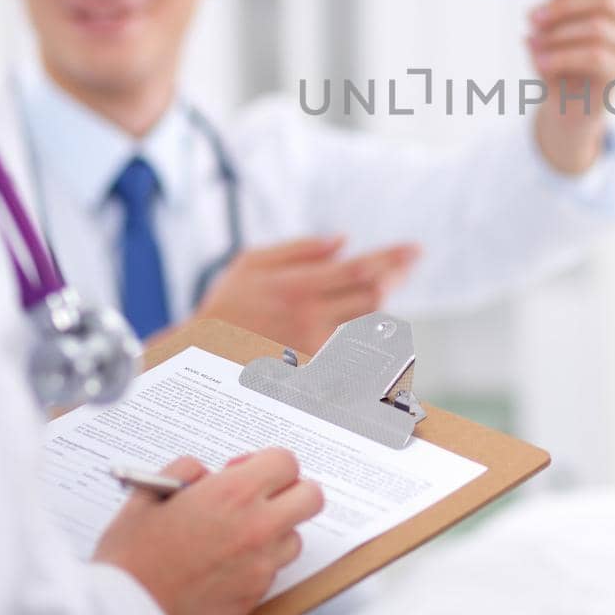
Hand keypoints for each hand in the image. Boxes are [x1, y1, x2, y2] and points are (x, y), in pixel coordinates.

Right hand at [94, 450, 324, 614]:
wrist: (124, 611)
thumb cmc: (132, 559)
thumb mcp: (148, 494)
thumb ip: (185, 470)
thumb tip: (204, 472)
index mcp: (233, 494)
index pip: (286, 462)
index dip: (268, 463)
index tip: (250, 471)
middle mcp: (256, 527)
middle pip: (310, 497)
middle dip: (290, 492)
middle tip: (262, 497)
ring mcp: (260, 565)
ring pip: (295, 537)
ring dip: (275, 531)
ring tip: (237, 535)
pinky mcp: (255, 595)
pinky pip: (273, 570)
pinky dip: (258, 563)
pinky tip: (226, 563)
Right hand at [195, 236, 419, 352]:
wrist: (200, 357)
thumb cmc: (225, 305)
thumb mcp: (251, 262)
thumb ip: (300, 249)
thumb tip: (344, 241)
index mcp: (298, 288)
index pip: (360, 270)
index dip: (392, 258)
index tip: (415, 249)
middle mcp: (311, 320)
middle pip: (373, 297)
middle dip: (395, 277)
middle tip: (407, 262)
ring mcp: (314, 350)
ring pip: (368, 325)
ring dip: (382, 303)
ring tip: (386, 283)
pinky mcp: (314, 373)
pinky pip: (355, 352)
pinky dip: (368, 334)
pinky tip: (370, 321)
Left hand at [527, 0, 614, 173]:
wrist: (569, 103)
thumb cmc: (560, 56)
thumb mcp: (550, 27)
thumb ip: (548, 14)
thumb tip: (536, 17)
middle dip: (563, 5)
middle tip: (531, 17)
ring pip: (597, 26)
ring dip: (558, 32)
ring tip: (532, 41)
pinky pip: (593, 56)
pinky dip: (561, 56)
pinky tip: (540, 60)